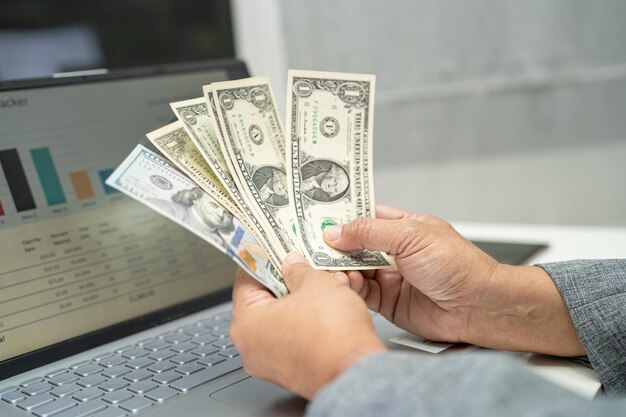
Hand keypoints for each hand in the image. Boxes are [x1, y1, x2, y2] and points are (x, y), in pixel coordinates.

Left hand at [230, 253, 385, 399]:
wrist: (356, 371)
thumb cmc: (331, 334)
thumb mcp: (315, 283)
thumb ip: (298, 269)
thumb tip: (292, 265)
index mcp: (246, 322)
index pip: (245, 279)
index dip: (264, 259)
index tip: (274, 249)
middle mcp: (251, 346)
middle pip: (264, 301)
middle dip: (287, 280)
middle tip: (302, 264)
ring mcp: (270, 363)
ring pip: (282, 319)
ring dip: (301, 300)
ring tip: (322, 285)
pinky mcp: (291, 372)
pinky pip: (294, 337)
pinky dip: (308, 321)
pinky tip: (327, 308)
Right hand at [324, 205, 584, 355]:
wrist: (478, 306)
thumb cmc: (458, 265)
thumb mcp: (411, 236)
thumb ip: (369, 233)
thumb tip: (335, 231)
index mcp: (402, 226)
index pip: (363, 217)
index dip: (340, 218)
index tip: (314, 219)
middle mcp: (393, 251)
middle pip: (353, 246)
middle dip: (333, 247)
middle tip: (310, 246)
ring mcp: (390, 277)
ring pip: (353, 270)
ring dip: (339, 270)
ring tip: (329, 269)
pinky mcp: (388, 302)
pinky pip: (361, 293)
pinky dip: (350, 289)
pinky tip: (345, 285)